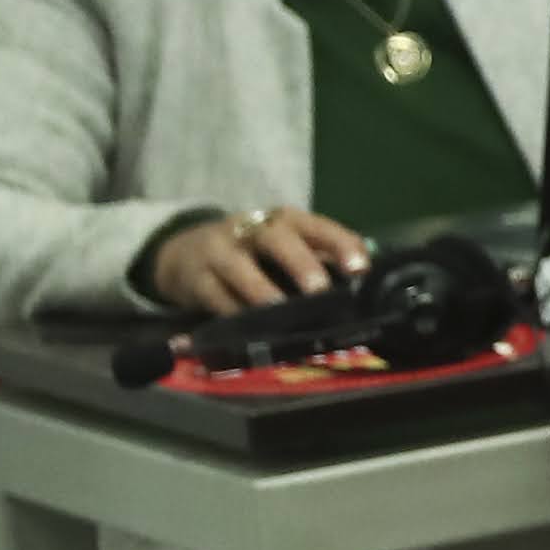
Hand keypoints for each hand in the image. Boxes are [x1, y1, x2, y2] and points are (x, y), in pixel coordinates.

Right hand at [147, 205, 368, 315]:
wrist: (185, 252)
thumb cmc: (254, 253)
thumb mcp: (287, 246)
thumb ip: (322, 258)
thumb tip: (363, 282)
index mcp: (285, 221)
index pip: (317, 226)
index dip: (340, 244)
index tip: (359, 269)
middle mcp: (251, 229)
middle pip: (276, 239)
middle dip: (300, 263)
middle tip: (318, 290)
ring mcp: (219, 252)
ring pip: (239, 268)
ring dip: (262, 291)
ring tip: (281, 313)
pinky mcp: (196, 279)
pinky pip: (215, 296)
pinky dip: (233, 312)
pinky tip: (250, 328)